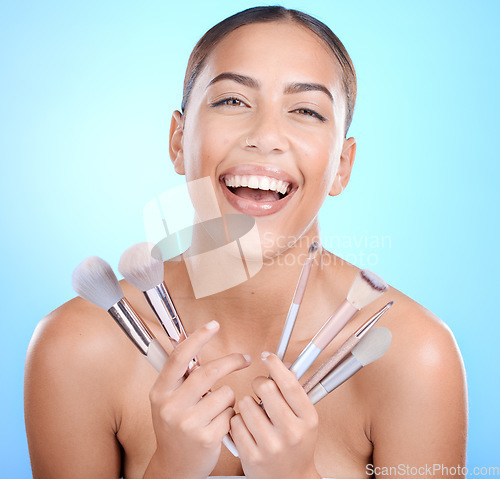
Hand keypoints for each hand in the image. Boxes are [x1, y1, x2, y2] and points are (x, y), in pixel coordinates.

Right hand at [144, 321, 250, 478]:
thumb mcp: (167, 399)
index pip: (179, 357)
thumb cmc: (175, 427)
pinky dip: (231, 414)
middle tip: (244, 359)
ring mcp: (188, 423)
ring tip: (218, 407)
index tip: (213, 325)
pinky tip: (220, 423)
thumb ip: (178, 374)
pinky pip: (231, 413)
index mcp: (160, 392)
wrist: (174, 466)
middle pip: (209, 371)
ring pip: (225, 393)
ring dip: (229, 396)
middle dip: (232, 362)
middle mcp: (171, 406)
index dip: (198, 337)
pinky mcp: (207, 438)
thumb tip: (187, 339)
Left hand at [230, 352, 320, 478]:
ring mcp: (270, 445)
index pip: (289, 383)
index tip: (267, 356)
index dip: (275, 365)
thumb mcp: (305, 419)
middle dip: (258, 383)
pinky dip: (238, 421)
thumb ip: (294, 393)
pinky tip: (247, 428)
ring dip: (247, 404)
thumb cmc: (297, 445)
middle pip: (265, 388)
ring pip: (246, 403)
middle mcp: (291, 432)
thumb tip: (280, 363)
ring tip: (255, 414)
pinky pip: (235, 422)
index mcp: (308, 419)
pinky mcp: (251, 456)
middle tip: (260, 389)